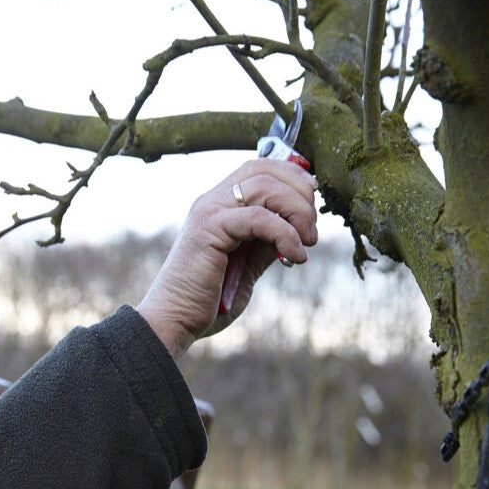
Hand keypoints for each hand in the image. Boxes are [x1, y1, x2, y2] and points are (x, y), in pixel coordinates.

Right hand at [136, 158, 317, 357]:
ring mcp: (209, 211)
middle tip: (311, 230)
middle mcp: (212, 201)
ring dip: (297, 211)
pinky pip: (259, 218)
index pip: (260, 168)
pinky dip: (285, 234)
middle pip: (265, 170)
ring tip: (307, 241)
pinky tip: (294, 256)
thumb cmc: (209, 299)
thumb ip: (267, 243)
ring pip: (265, 187)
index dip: (293, 177)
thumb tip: (298, 228)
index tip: (313, 202)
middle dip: (300, 193)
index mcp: (220, 206)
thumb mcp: (248, 265)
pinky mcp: (209, 228)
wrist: (175, 320)